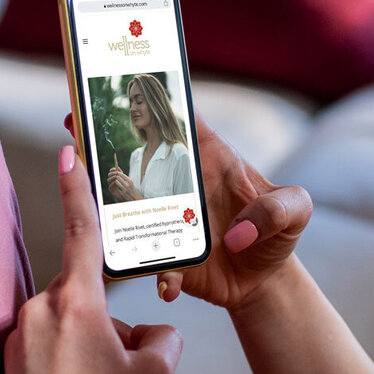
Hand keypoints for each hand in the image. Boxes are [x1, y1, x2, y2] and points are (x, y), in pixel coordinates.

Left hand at [0, 145, 183, 373]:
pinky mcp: (6, 363)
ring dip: (89, 353)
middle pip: (89, 299)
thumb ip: (161, 338)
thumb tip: (144, 333)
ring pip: (70, 329)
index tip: (67, 152)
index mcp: (76, 302)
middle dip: (111, 329)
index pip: (82, 232)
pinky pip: (49, 352)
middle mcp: (39, 310)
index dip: (79, 190)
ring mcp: (18, 337)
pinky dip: (68, 372)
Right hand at [65, 112, 310, 310]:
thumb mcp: (295, 211)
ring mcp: (166, 218)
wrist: (264, 280)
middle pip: (135, 157)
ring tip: (99, 217)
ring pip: (125, 206)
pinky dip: (150, 271)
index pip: (178, 120)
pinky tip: (167, 285)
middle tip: (77, 134)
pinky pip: (143, 260)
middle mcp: (179, 184)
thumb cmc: (278, 232)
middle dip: (102, 144)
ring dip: (106, 209)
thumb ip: (279, 209)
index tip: (124, 87)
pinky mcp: (163, 255)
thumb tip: (240, 232)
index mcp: (208, 159)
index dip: (151, 100)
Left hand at [106, 166, 139, 202]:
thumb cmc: (131, 188)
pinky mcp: (122, 193)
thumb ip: (125, 177)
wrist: (135, 197)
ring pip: (116, 182)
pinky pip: (117, 188)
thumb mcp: (130, 182)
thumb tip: (119, 171)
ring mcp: (124, 189)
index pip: (121, 174)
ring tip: (117, 182)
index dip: (118, 173)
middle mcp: (127, 184)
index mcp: (129, 180)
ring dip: (116, 182)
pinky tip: (118, 188)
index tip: (116, 174)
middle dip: (116, 177)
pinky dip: (117, 187)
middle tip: (115, 177)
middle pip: (118, 177)